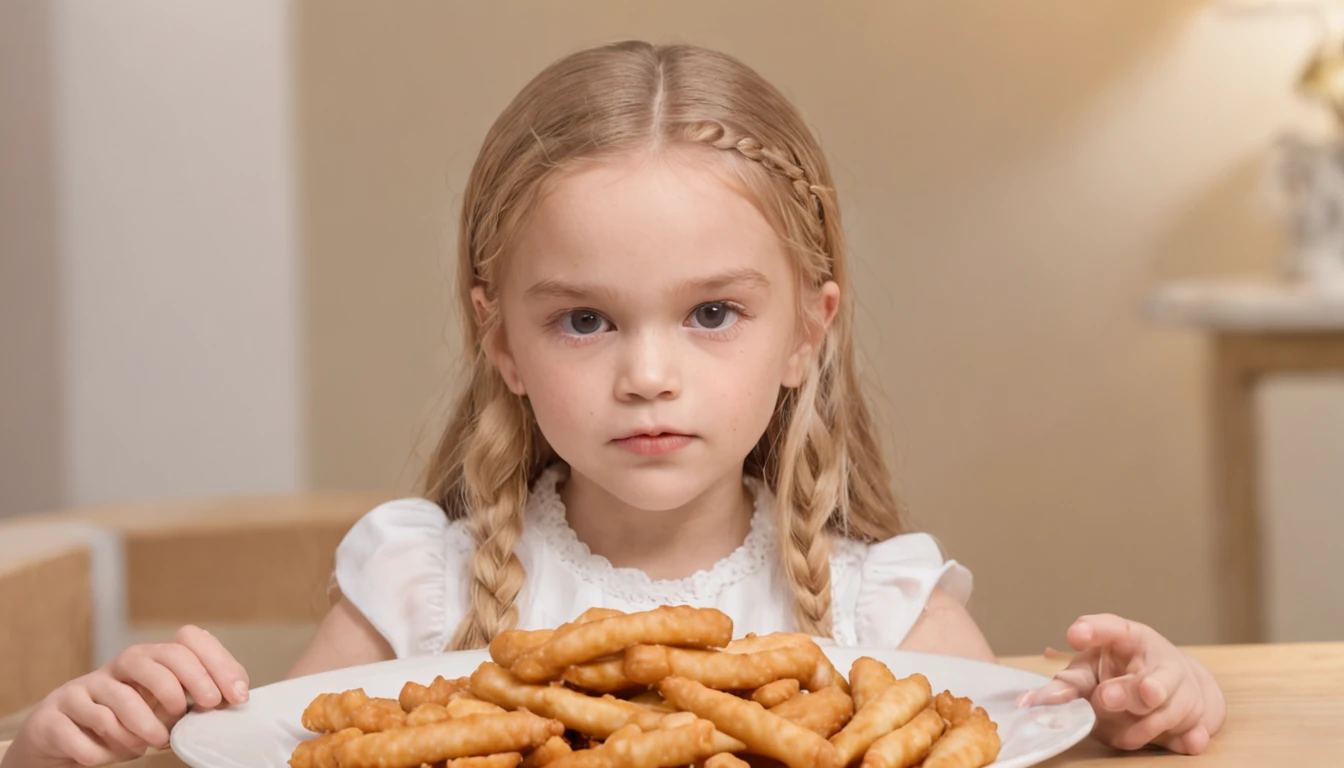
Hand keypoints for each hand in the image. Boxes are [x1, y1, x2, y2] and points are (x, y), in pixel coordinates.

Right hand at [3, 626, 248, 767]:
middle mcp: (120, 666)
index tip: (233, 697)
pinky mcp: (56, 712)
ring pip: (119, 698)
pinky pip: (87, 726)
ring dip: (142, 727)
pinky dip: (105, 747)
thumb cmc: (127, 721)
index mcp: (153, 658)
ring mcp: (85, 686)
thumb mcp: (165, 708)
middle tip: (187, 715)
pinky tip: (113, 754)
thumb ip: (196, 699)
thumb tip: (238, 698)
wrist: (61, 738)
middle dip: (178, 687)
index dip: (215, 663)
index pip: (187, 641)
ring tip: (152, 744)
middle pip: (152, 658)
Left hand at [1016, 614, 1225, 754]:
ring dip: (1144, 725)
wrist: (1179, 686)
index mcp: (1128, 638)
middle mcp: (1157, 659)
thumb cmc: (1122, 674)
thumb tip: (1027, 703)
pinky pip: (1194, 729)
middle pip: (1147, 677)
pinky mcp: (1197, 714)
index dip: (1095, 630)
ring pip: (1167, 709)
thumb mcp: (1092, 672)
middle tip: (1104, 698)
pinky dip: (1189, 737)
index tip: (1075, 634)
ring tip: (1124, 736)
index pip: (1112, 628)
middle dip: (1127, 691)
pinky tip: (1189, 741)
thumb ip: (1065, 686)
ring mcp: (1182, 686)